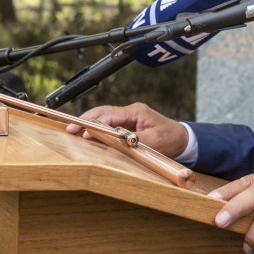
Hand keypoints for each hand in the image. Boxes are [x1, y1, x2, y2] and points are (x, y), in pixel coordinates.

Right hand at [65, 102, 188, 157]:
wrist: (183, 139)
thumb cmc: (171, 139)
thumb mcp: (154, 142)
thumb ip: (134, 141)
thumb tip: (116, 142)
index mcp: (137, 111)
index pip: (111, 115)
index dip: (97, 125)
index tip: (85, 133)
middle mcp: (131, 111)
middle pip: (104, 112)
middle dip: (86, 120)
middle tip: (70, 128)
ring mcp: (129, 117)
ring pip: (105, 116)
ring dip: (90, 122)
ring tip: (74, 129)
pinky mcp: (129, 124)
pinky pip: (110, 123)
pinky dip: (98, 127)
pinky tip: (88, 133)